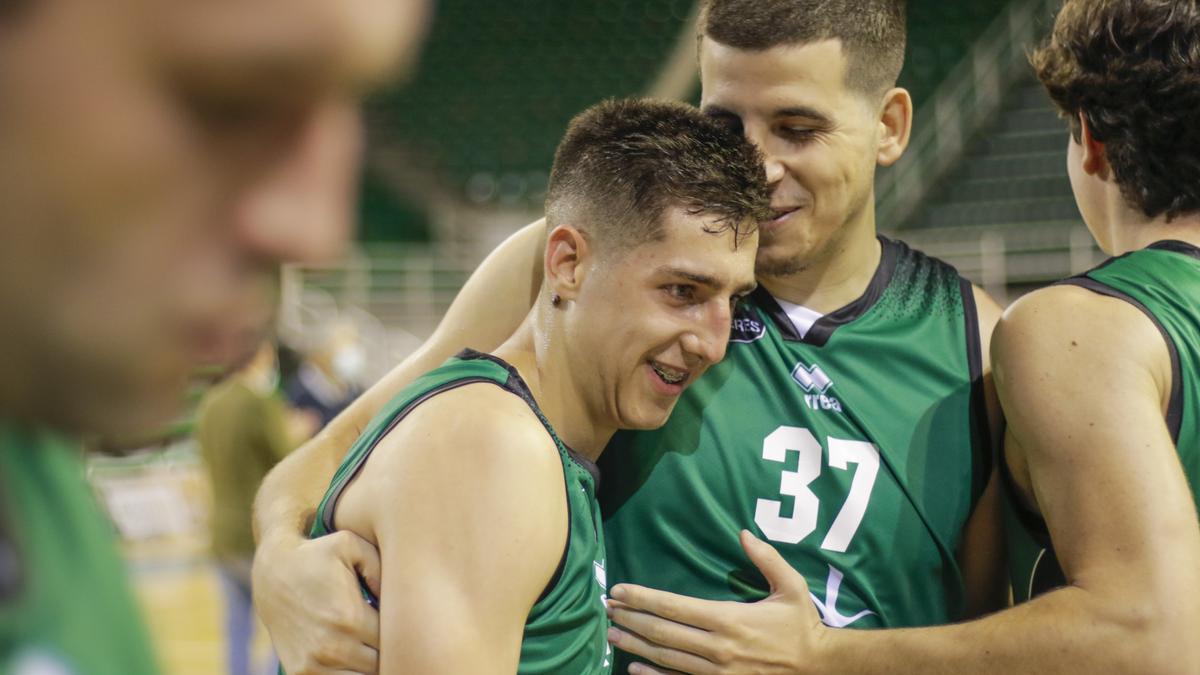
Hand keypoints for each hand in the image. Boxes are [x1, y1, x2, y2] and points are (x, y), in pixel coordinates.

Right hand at [252, 529, 381, 673]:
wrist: (272, 572)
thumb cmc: (317, 555)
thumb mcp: (350, 544)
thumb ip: (380, 566)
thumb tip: (394, 596)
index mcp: (350, 618)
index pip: (392, 640)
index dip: (398, 631)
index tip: (393, 618)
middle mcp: (332, 647)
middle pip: (380, 664)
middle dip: (384, 649)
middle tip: (380, 631)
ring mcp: (314, 664)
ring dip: (368, 664)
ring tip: (367, 643)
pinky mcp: (300, 673)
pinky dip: (349, 673)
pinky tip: (352, 657)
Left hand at [606, 530, 825, 674]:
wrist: (820, 668)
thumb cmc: (802, 626)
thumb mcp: (792, 587)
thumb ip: (767, 559)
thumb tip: (744, 532)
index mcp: (729, 620)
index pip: (675, 608)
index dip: (643, 599)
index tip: (619, 591)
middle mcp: (718, 648)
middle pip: (663, 633)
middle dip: (631, 619)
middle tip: (606, 608)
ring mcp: (716, 673)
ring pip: (666, 658)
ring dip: (635, 645)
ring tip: (612, 633)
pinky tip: (633, 667)